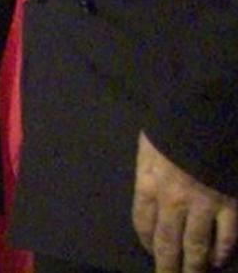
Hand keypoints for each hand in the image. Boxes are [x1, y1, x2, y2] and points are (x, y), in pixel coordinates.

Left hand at [133, 131, 237, 272]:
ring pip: (196, 246)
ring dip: (193, 266)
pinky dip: (223, 252)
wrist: (208, 113)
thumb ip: (149, 170)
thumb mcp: (150, 146)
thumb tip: (149, 188)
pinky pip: (227, 236)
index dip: (146, 241)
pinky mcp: (231, 204)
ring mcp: (204, 204)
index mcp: (149, 183)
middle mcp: (172, 200)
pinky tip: (218, 261)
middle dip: (167, 264)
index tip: (150, 250)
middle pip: (167, 241)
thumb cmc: (175, 126)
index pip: (142, 223)